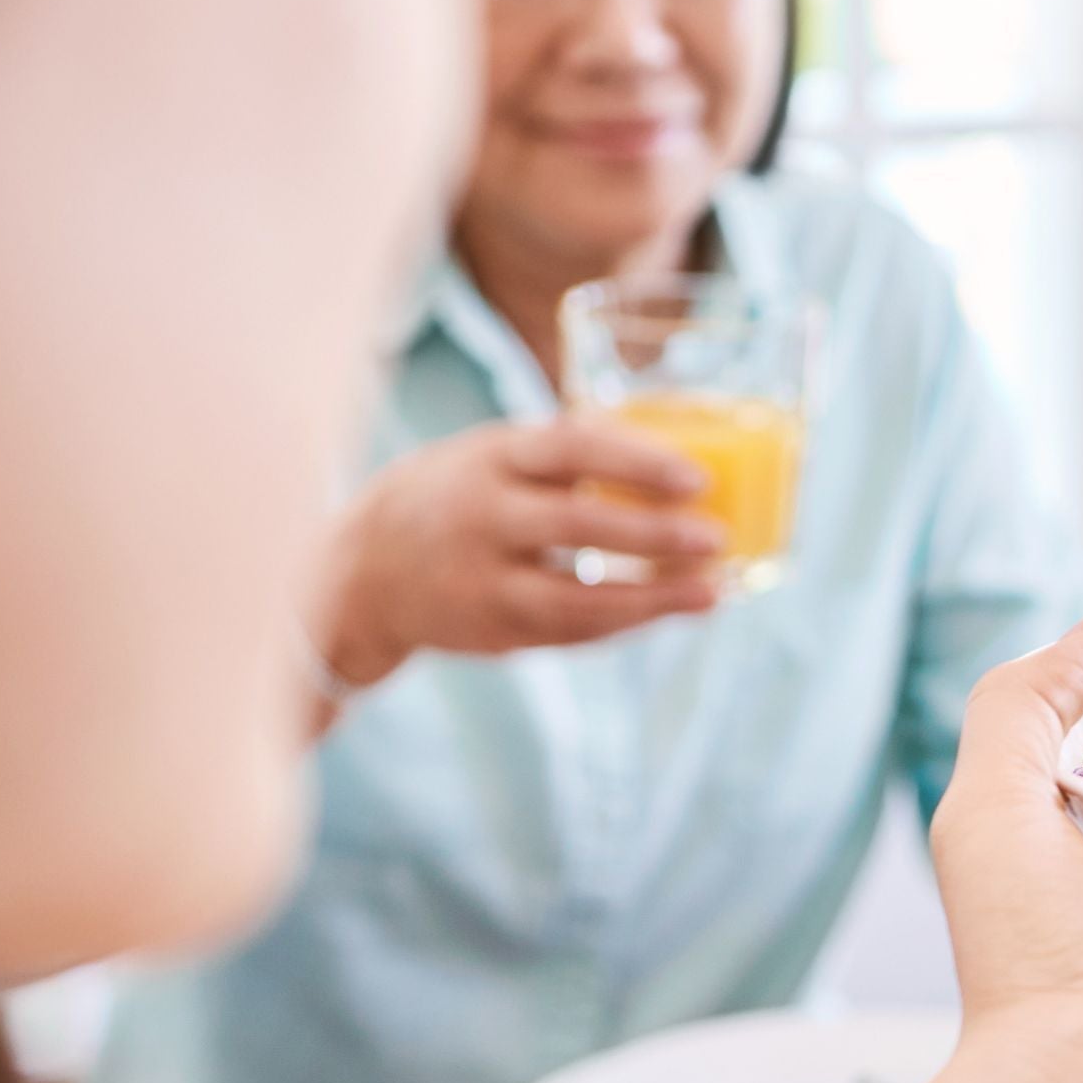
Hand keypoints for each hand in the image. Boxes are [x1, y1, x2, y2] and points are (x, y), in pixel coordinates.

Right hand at [312, 419, 727, 688]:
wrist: (366, 570)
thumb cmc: (461, 495)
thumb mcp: (496, 456)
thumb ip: (567, 455)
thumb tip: (677, 453)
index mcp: (491, 457)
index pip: (570, 449)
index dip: (637, 462)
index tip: (697, 478)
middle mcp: (481, 517)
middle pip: (576, 525)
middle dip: (652, 535)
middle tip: (716, 539)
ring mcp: (480, 582)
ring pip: (575, 600)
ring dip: (650, 601)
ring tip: (710, 594)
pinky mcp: (490, 632)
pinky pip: (567, 634)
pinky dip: (622, 624)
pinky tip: (667, 611)